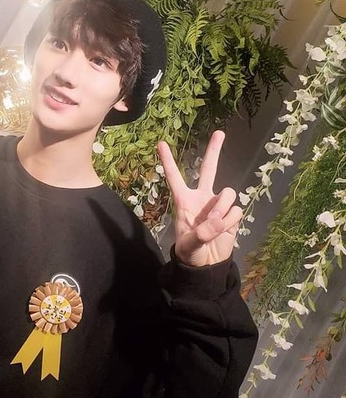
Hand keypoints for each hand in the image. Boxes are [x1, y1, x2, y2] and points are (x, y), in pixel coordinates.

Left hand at [157, 130, 242, 266]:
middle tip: (219, 132)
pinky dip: (231, 221)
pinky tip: (225, 230)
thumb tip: (219, 220)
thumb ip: (202, 233)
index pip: (174, 177)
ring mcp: (218, 204)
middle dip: (214, 150)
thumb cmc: (190, 252)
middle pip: (208, 169)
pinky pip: (236, 210)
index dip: (167, 161)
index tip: (161, 143)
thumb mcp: (189, 244)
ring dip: (223, 208)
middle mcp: (202, 197)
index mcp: (184, 200)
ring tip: (216, 224)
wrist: (207, 264)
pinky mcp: (232, 214)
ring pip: (228, 193)